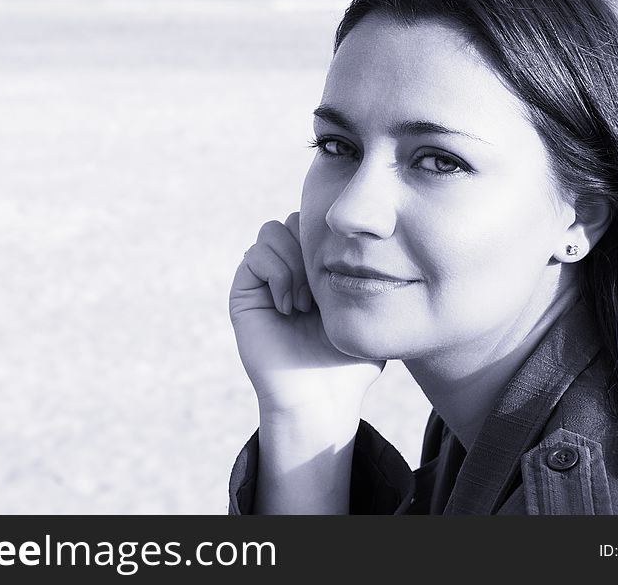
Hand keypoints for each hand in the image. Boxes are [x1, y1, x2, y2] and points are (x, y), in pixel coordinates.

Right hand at [229, 212, 384, 416]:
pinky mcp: (244, 293)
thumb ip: (370, 273)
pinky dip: (277, 274)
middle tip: (324, 292)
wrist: (321, 397)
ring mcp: (264, 280)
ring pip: (272, 231)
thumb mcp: (368, 310)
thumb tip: (373, 236)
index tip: (346, 277)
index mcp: (316, 269)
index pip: (318, 223)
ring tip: (306, 303)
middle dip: (313, 248)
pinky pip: (255, 254)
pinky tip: (290, 307)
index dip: (331, 240)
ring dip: (294, 262)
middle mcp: (287, 269)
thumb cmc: (348, 361)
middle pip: (295, 220)